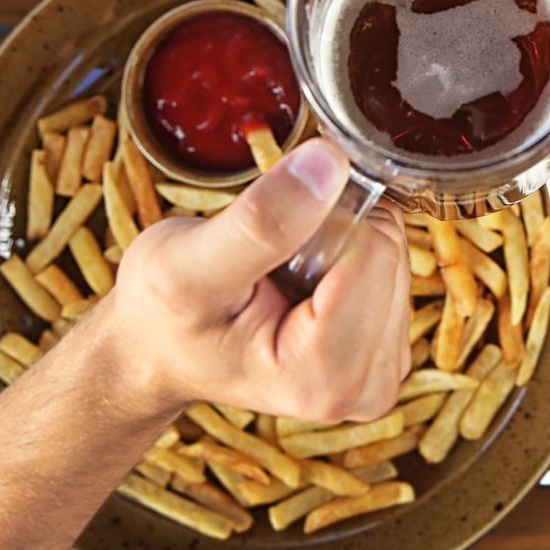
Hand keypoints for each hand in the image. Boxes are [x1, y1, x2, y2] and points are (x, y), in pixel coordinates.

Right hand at [99, 139, 412, 421]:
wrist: (157, 348)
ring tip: (278, 273)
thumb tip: (330, 164)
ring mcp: (381, 368)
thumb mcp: (186, 265)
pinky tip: (300, 280)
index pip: (373, 252)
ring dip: (336, 243)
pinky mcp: (384, 347)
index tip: (264, 241)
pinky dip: (346, 256)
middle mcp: (368, 386)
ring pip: (392, 253)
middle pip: (388, 252)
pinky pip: (388, 265)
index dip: (318, 222)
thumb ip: (262, 220)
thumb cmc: (163, 317)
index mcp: (324, 377)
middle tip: (268, 260)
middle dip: (329, 233)